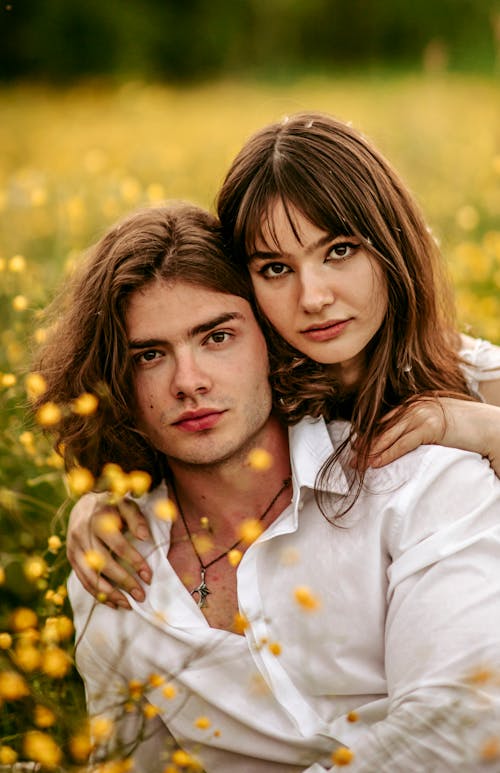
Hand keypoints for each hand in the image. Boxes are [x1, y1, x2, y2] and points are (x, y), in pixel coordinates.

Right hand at [66, 492, 152, 608]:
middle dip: (124, 582)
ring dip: (110, 593)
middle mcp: (82, 534)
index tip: (149, 576)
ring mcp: (74, 547)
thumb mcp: (125, 504)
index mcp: (97, 519)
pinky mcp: (71, 557)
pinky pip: (83, 579)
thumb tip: (145, 537)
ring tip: (128, 604)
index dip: (134, 561)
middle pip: (103, 563)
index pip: (118, 545)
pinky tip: (112, 603)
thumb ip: (136, 519)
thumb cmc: (111, 504)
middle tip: (141, 595)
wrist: (84, 502)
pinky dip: (97, 594)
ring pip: (90, 576)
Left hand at [355, 397, 499, 475]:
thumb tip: (406, 440)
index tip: (357, 446)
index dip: (369, 435)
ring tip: (358, 465)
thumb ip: (420, 426)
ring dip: (371, 452)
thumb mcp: (437, 422)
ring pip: (388, 435)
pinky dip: (386, 455)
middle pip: (382, 426)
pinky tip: (375, 463)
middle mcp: (415, 405)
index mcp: (415, 402)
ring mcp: (421, 414)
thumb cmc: (466, 428)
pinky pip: (402, 444)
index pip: (385, 420)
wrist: (489, 426)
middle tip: (351, 459)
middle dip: (365, 444)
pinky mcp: (429, 427)